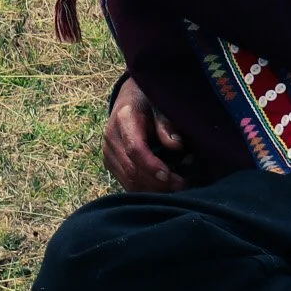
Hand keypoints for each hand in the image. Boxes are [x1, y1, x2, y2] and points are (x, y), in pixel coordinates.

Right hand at [103, 77, 187, 191]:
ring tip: (175, 189)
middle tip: (183, 186)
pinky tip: (163, 189)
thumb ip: (166, 124)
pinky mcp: (109, 162)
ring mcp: (107, 151)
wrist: (129, 100)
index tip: (170, 175)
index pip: (134, 148)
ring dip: (153, 190)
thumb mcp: (159, 105)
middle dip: (158, 183)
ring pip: (128, 181)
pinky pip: (126, 183)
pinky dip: (145, 190)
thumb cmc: (149, 103)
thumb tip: (177, 145)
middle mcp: (111, 136)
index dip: (152, 165)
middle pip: (131, 169)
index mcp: (123, 118)